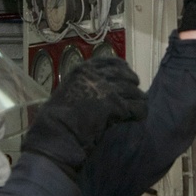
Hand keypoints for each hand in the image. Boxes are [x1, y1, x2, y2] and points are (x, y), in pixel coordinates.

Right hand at [23, 56, 147, 176]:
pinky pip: (136, 106)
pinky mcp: (115, 106)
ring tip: (138, 108)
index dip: (124, 69)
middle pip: (126, 76)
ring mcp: (106, 89)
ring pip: (133, 91)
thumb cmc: (57, 118)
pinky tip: (138, 117)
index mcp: (83, 70)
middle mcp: (96, 75)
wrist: (56, 133)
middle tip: (136, 95)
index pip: (112, 62)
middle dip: (133, 85)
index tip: (128, 77)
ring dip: (138, 99)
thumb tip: (107, 85)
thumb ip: (87, 83)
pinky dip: (140, 112)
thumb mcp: (69, 90)